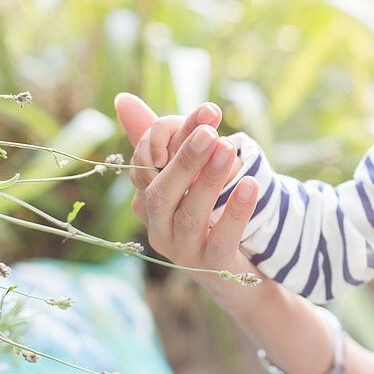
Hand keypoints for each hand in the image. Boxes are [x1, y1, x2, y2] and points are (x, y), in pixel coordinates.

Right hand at [114, 92, 264, 313]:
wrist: (238, 276)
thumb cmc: (207, 214)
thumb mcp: (187, 175)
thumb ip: (160, 138)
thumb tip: (122, 97)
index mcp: (147, 202)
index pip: (149, 165)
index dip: (172, 137)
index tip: (207, 111)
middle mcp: (158, 228)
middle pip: (162, 192)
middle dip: (185, 159)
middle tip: (209, 130)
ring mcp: (183, 252)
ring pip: (189, 215)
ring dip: (209, 180)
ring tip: (229, 148)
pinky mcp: (213, 267)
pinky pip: (221, 239)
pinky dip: (235, 211)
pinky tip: (251, 184)